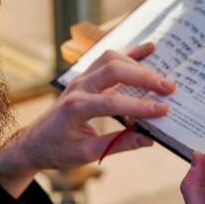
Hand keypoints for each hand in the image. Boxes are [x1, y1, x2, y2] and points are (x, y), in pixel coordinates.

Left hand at [0, 43, 173, 195]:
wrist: (34, 142)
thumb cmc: (58, 150)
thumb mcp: (87, 154)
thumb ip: (118, 144)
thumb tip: (149, 139)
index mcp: (76, 108)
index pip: (112, 102)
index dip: (140, 106)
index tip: (164, 110)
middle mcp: (78, 87)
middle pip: (113, 70)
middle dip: (144, 77)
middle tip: (169, 88)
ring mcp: (81, 78)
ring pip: (110, 58)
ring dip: (137, 63)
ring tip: (162, 74)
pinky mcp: (85, 76)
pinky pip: (107, 58)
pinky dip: (129, 53)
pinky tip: (148, 49)